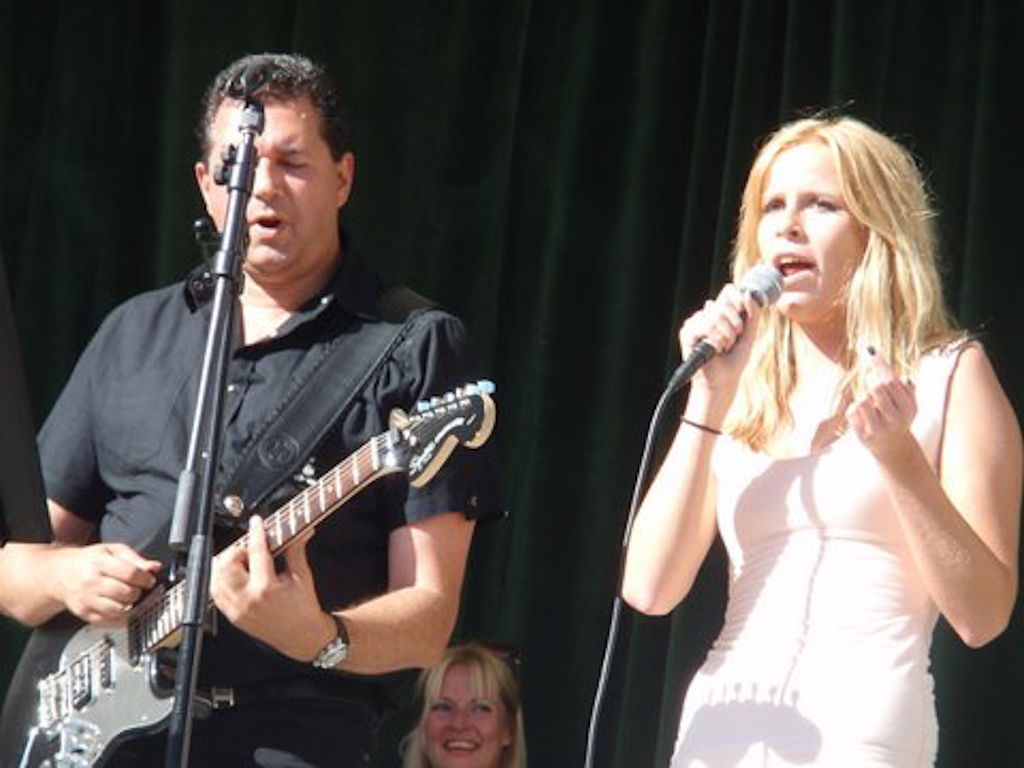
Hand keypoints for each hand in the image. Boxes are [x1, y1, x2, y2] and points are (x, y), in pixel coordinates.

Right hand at [53, 543, 160, 623]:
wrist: (61, 573)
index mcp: (99, 562)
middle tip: (137, 588)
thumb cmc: (89, 560)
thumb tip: (154, 567)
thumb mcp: (113, 550)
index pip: (129, 573)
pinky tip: (121, 608)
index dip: (145, 578)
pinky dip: (119, 617)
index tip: (149, 580)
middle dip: (137, 592)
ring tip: (128, 598)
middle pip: (125, 593)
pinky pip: (107, 621)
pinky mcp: (83, 613)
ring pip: (117, 610)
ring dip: (129, 606)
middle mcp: (90, 582)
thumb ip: (135, 559)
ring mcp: (85, 599)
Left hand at [211, 515, 334, 661]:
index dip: (256, 532)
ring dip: (227, 565)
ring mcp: (236, 610)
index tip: (256, 522)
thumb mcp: (303, 576)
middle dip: (238, 551)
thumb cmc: (303, 609)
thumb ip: (296, 550)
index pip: (256, 552)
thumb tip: (301, 530)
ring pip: (216, 578)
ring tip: (243, 563)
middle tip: (251, 550)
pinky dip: (221, 580)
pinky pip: (216, 593)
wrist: (301, 636)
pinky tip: (236, 576)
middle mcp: (247, 600)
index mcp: (266, 589)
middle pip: (227, 564)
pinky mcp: (231, 616)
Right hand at [678, 282, 761, 390]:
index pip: (728, 291)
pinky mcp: (687, 331)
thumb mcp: (749, 335)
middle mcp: (707, 314)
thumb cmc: (734, 361)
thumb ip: (753, 315)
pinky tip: (713, 349)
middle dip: (735, 325)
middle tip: (732, 341)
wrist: (722, 381)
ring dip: (726, 335)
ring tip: (723, 347)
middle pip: (724, 303)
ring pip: (716, 314)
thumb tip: (748, 293)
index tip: (744, 316)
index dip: (738, 299)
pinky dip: (716, 339)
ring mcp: (696, 322)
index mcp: (722, 312)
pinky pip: (706, 324)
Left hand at [845, 347, 918, 463]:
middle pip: (876, 387)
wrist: (893, 447)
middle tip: (872, 386)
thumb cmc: (898, 416)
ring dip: (863, 397)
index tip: (871, 349)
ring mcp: (879, 428)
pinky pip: (852, 411)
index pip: (892, 381)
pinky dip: (854, 410)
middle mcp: (896, 418)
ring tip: (870, 404)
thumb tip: (887, 363)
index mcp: (909, 407)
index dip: (880, 364)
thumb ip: (904, 385)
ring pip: (863, 399)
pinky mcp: (863, 435)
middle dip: (871, 383)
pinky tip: (862, 416)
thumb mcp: (907, 402)